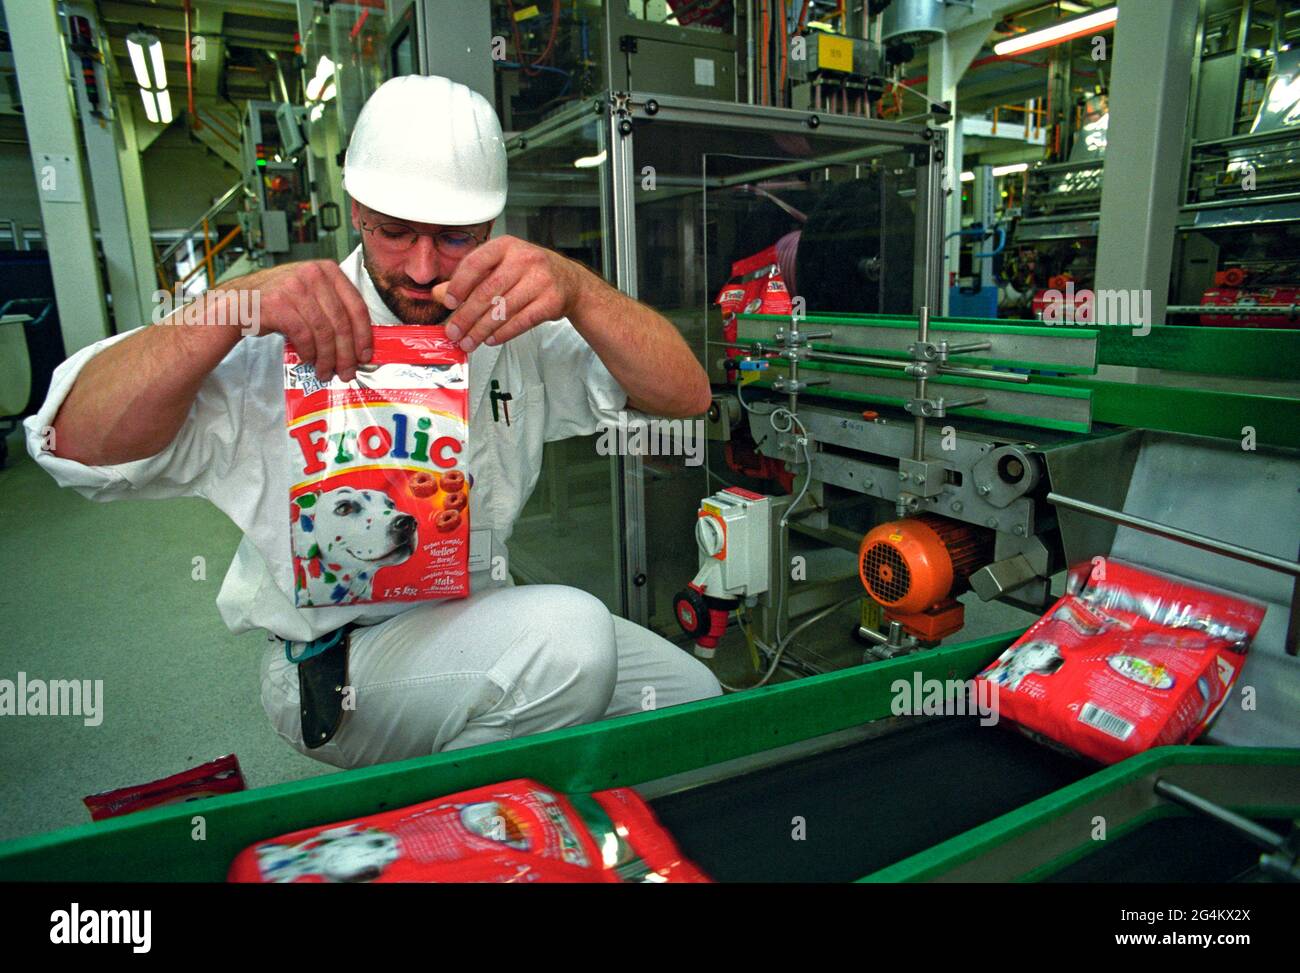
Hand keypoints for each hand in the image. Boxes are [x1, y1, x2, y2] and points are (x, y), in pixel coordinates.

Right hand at [219, 260, 371, 381]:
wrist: (241, 302)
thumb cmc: (281, 302)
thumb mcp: (311, 294)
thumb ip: (334, 308)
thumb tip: (359, 343)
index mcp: (328, 270)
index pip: (356, 305)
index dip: (363, 335)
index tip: (365, 355)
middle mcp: (313, 274)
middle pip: (341, 322)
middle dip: (346, 353)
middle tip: (347, 372)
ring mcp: (295, 287)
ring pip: (324, 332)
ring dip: (327, 358)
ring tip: (326, 372)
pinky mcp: (279, 303)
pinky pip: (304, 335)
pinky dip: (309, 352)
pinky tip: (309, 360)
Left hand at [437, 236, 583, 351]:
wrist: (570, 281)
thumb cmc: (529, 272)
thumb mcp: (499, 267)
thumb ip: (469, 279)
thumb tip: (440, 294)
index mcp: (506, 246)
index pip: (476, 262)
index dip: (459, 284)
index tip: (448, 302)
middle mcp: (525, 259)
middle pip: (488, 291)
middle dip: (467, 315)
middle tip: (453, 332)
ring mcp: (541, 280)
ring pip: (503, 309)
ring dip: (482, 330)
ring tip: (469, 342)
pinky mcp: (552, 301)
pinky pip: (522, 321)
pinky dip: (504, 333)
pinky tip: (491, 339)